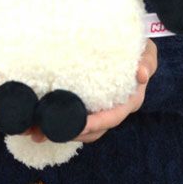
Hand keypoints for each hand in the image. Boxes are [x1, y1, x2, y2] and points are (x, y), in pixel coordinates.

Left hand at [29, 38, 157, 143]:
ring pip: (81, 130)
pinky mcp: (87, 106)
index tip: (79, 125)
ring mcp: (100, 110)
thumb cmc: (138, 50)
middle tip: (45, 132)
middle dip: (70, 134)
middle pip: (93, 131)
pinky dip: (56, 123)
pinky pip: (73, 119)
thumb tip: (142, 74)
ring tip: (35, 132)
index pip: (112, 118)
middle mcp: (114, 110)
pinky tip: (36, 123)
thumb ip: (147, 60)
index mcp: (129, 101)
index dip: (96, 124)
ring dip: (59, 133)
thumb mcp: (146, 51)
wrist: (131, 49)